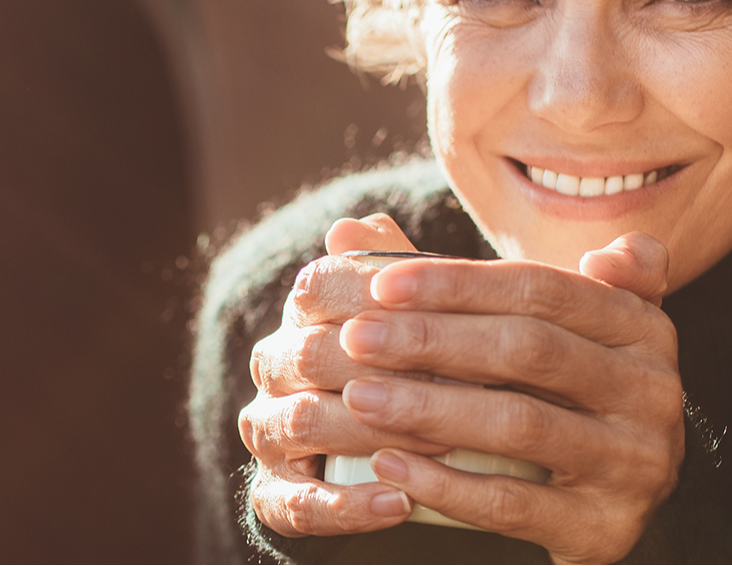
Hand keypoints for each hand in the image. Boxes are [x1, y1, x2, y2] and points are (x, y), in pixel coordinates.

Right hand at [238, 214, 445, 536]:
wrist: (403, 456)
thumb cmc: (424, 371)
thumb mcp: (422, 321)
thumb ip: (401, 275)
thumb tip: (358, 225)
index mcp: (303, 316)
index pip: (317, 287)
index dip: (374, 294)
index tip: (440, 308)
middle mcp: (275, 369)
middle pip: (310, 354)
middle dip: (385, 367)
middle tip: (462, 383)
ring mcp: (269, 434)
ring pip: (301, 422)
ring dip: (375, 431)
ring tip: (444, 444)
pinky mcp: (275, 496)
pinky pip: (297, 504)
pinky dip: (348, 505)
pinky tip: (400, 504)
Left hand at [342, 233, 682, 563]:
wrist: (613, 501)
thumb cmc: (561, 394)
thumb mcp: (550, 329)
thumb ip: (466, 280)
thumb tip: (355, 229)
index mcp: (642, 326)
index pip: (541, 288)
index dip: (458, 283)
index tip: (381, 284)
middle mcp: (651, 390)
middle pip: (528, 350)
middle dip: (433, 340)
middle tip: (356, 339)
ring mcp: (634, 461)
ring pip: (518, 424)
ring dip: (428, 409)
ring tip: (359, 399)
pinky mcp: (605, 526)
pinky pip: (514, 503)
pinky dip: (445, 485)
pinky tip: (388, 467)